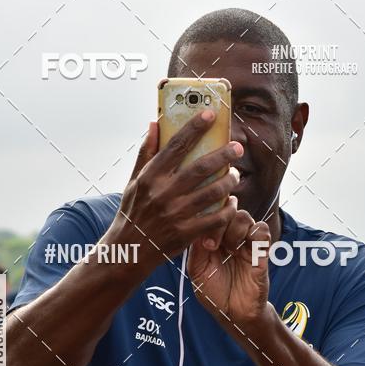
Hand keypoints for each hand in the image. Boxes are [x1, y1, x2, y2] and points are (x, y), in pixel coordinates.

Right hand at [105, 112, 242, 263]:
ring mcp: (175, 215)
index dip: (195, 127)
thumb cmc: (133, 213)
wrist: (128, 252)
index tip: (211, 113)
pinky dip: (228, 209)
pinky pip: (215, 219)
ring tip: (235, 175)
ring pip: (212, 192)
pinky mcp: (185, 234)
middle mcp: (163, 193)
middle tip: (237, 147)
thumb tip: (154, 124)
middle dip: (223, 154)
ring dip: (229, 181)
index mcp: (150, 177)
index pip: (176, 145)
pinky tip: (232, 203)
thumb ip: (146, 153)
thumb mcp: (133, 182)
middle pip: (201, 167)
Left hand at [187, 205, 271, 329]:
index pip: (210, 213)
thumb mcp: (196, 270)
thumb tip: (198, 225)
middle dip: (218, 223)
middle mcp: (229, 237)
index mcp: (212, 238)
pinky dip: (252, 234)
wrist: (234, 313)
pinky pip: (261, 229)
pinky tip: (242, 252)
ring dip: (233, 230)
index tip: (199, 233)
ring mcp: (246, 243)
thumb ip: (196, 248)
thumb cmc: (214, 293)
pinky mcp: (261, 251)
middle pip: (226, 210)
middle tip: (211, 245)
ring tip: (228, 251)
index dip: (206, 216)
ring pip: (243, 216)